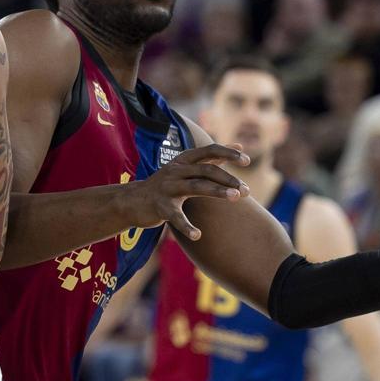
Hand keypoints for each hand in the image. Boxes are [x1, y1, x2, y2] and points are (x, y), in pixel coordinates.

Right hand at [125, 144, 249, 239]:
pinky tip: (198, 235)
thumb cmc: (166, 184)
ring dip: (218, 191)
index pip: (209, 150)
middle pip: (206, 169)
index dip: (229, 153)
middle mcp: (175, 170)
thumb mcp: (185, 167)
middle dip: (228, 179)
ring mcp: (167, 188)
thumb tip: (238, 145)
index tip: (247, 161)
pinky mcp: (160, 207)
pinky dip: (187, 226)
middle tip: (247, 191)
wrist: (132, 201)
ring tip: (236, 198)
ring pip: (196, 187)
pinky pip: (176, 217)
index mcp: (183, 160)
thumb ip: (212, 157)